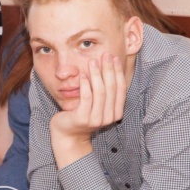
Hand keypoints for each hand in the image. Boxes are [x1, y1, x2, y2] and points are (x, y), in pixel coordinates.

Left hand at [50, 54, 124, 168]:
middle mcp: (109, 117)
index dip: (118, 72)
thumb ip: (105, 92)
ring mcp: (96, 119)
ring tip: (93, 62)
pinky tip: (83, 75)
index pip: (120, 88)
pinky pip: (86, 98)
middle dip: (109, 69)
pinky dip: (85, 85)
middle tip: (105, 55)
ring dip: (97, 74)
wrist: (68, 135)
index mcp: (116, 112)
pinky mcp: (83, 118)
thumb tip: (109, 68)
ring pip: (100, 92)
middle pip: (111, 88)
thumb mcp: (98, 104)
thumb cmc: (82, 115)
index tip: (114, 58)